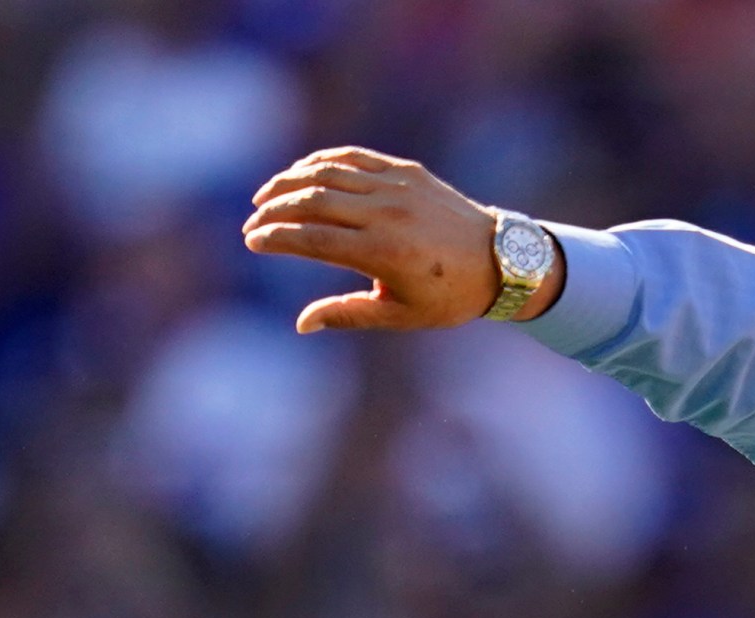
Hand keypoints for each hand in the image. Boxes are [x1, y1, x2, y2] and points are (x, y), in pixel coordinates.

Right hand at [241, 146, 554, 332]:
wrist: (501, 260)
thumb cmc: (450, 295)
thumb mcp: (401, 315)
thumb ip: (348, 314)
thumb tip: (302, 324)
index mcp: (383, 253)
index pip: (310, 238)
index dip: (275, 238)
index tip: (253, 242)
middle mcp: (387, 215)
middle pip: (310, 200)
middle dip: (273, 211)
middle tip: (253, 225)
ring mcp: (398, 187)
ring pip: (326, 173)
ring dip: (287, 182)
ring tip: (265, 198)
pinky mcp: (407, 171)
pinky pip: (352, 158)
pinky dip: (320, 162)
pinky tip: (300, 174)